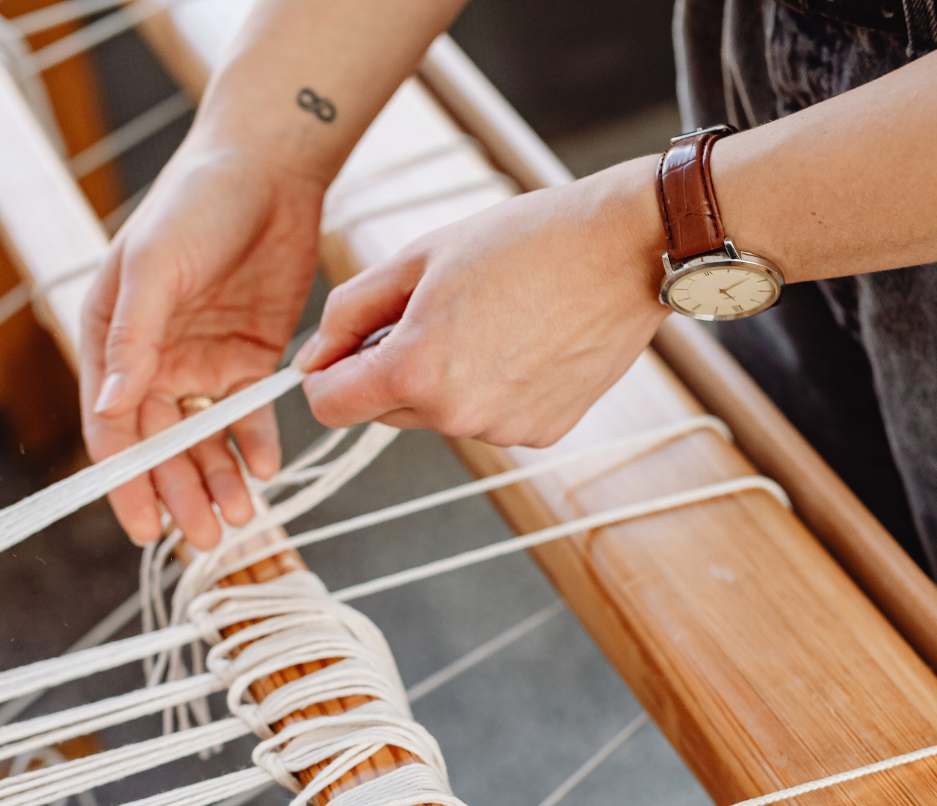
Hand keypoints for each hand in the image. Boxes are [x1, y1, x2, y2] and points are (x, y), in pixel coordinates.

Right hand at [80, 135, 323, 548]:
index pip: (112, 425)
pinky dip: (257, 445)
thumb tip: (110, 406)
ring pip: (206, 440)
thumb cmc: (196, 203)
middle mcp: (153, 359)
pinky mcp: (248, 359)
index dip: (126, 479)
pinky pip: (250, 416)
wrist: (270, 171)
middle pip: (163, 445)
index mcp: (112, 339)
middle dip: (180, 494)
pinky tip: (267, 469)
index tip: (145, 525)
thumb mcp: (155, 265)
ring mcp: (201, 362)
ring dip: (219, 480)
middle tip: (205, 537)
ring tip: (242, 518)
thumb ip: (135, 337)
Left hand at [295, 157, 668, 448]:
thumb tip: (312, 359)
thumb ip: (350, 311)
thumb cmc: (526, 241)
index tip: (341, 352)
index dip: (327, 376)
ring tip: (490, 321)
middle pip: (384, 412)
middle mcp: (457, 417)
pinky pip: (490, 418)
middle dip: (391, 370)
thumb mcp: (418, 257)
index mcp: (417, 371)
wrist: (624, 251)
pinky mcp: (541, 434)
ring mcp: (503, 431)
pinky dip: (493, 389)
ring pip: (440, 415)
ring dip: (445, 379)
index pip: (330, 408)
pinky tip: (525, 343)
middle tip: (433, 312)